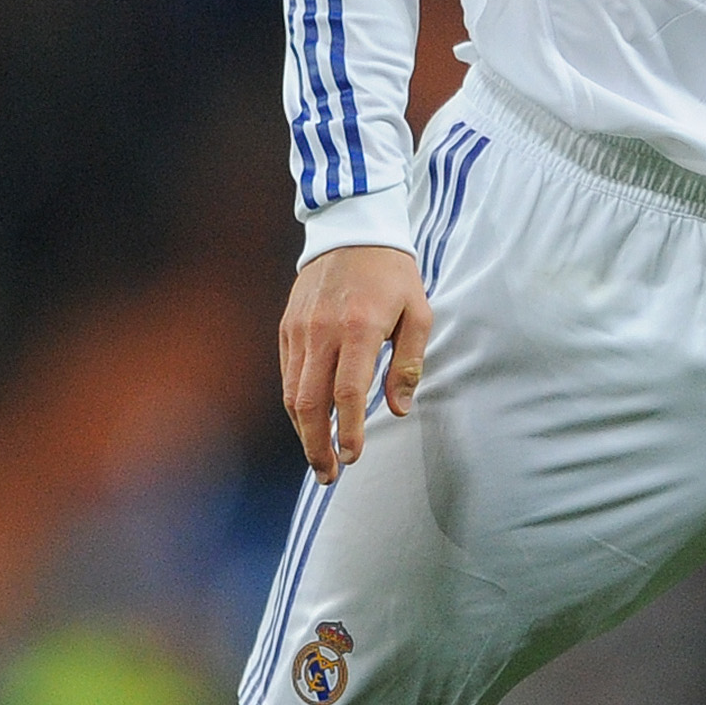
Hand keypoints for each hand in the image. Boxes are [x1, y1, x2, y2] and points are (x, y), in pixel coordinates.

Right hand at [279, 246, 431, 481]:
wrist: (352, 230)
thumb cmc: (393, 275)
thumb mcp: (418, 312)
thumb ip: (408, 363)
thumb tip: (399, 409)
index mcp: (359, 329)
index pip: (347, 393)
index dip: (348, 431)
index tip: (352, 457)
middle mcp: (322, 331)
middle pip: (310, 402)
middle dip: (316, 445)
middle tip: (328, 474)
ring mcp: (299, 329)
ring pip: (292, 392)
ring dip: (303, 431)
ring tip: (318, 456)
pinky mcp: (287, 326)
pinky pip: (287, 374)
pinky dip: (296, 403)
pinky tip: (309, 422)